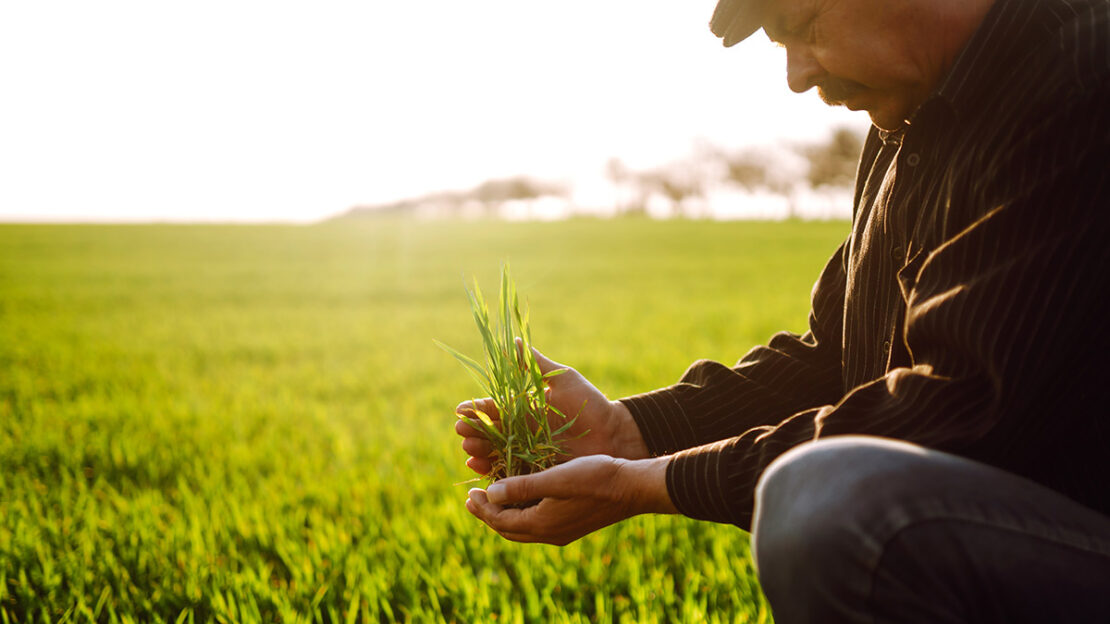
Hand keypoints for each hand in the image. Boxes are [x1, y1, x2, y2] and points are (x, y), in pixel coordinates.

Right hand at [454, 344, 647, 474]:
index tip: (462, 410)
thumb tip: (513, 341)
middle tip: (462, 432)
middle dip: (473, 432)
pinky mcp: (536, 472)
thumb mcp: (563, 380)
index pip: (493, 409)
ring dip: (478, 451)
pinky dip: (492, 470)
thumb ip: (536, 365)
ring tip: (469, 450)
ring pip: (495, 453)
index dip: (476, 410)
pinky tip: (479, 469)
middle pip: (489, 432)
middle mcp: (521, 432)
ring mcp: (527, 453)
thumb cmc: (590, 404)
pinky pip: (509, 473)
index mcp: (524, 410)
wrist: (615, 434)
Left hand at [465, 455, 675, 544]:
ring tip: (493, 500)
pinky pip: (537, 525)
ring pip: (523, 529)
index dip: (483, 507)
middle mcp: (550, 533)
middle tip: (473, 500)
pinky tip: (523, 499)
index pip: (500, 520)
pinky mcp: (572, 525)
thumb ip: (522, 486)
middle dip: (489, 515)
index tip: (470, 493)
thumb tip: (491, 494)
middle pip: (509, 529)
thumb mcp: (555, 477)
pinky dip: (522, 514)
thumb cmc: (595, 477)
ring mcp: (562, 532)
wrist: (632, 488)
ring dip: (505, 515)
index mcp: (542, 523)